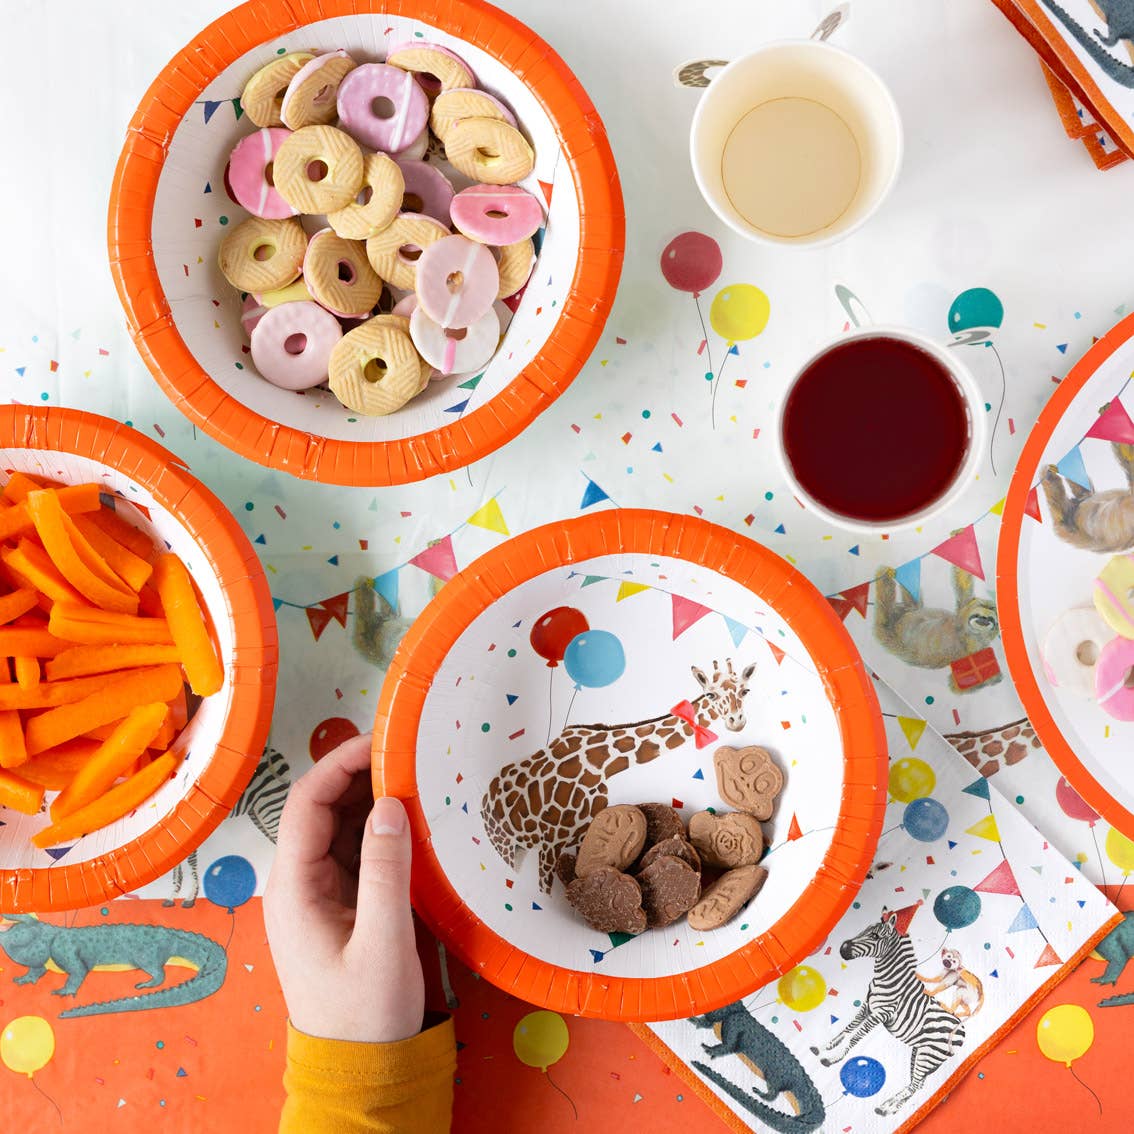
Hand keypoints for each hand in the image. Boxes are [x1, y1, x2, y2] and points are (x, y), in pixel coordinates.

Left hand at [264, 732, 424, 1042]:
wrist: (361, 1067)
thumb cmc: (366, 1012)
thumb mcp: (383, 941)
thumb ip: (385, 870)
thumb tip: (390, 804)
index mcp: (293, 887)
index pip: (307, 803)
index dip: (340, 763)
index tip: (382, 741)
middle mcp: (298, 881)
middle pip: (322, 808)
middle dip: (360, 774)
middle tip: (409, 753)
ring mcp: (319, 891)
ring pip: (340, 825)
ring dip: (372, 798)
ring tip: (415, 775)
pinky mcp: (341, 902)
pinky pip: (356, 849)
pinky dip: (380, 827)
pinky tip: (411, 817)